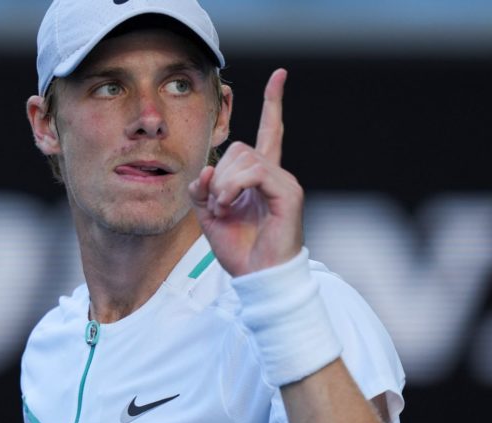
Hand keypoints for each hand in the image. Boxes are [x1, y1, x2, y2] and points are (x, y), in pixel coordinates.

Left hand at [189, 68, 303, 276]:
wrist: (258, 277)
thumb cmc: (239, 250)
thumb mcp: (209, 215)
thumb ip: (203, 188)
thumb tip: (205, 169)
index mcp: (261, 177)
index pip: (270, 131)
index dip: (273, 103)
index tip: (280, 75)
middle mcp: (276, 174)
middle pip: (239, 148)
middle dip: (217, 174)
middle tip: (214, 204)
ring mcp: (285, 182)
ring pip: (244, 159)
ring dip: (222, 184)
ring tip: (221, 209)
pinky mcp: (288, 193)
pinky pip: (254, 173)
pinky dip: (233, 187)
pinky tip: (227, 206)